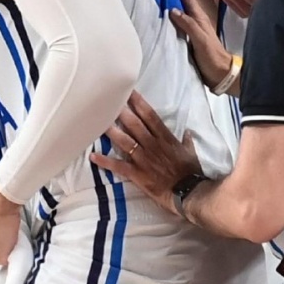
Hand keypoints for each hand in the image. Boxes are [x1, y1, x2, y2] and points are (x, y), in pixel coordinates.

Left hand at [89, 92, 201, 213]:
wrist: (189, 192)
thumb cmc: (191, 173)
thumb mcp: (191, 153)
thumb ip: (186, 141)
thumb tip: (187, 132)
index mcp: (165, 138)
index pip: (150, 116)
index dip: (139, 103)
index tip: (129, 92)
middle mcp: (152, 145)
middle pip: (134, 124)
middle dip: (122, 111)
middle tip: (108, 100)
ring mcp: (143, 158)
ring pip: (124, 141)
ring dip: (111, 131)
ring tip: (97, 122)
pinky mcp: (137, 173)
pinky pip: (119, 166)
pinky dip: (105, 161)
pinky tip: (93, 156)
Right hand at [164, 0, 232, 88]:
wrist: (221, 74)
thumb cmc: (212, 57)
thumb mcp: (201, 41)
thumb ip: (189, 26)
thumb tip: (173, 10)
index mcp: (198, 17)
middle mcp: (194, 19)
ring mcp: (190, 27)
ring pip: (177, 7)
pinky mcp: (186, 36)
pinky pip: (174, 19)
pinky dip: (167, 12)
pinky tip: (160, 12)